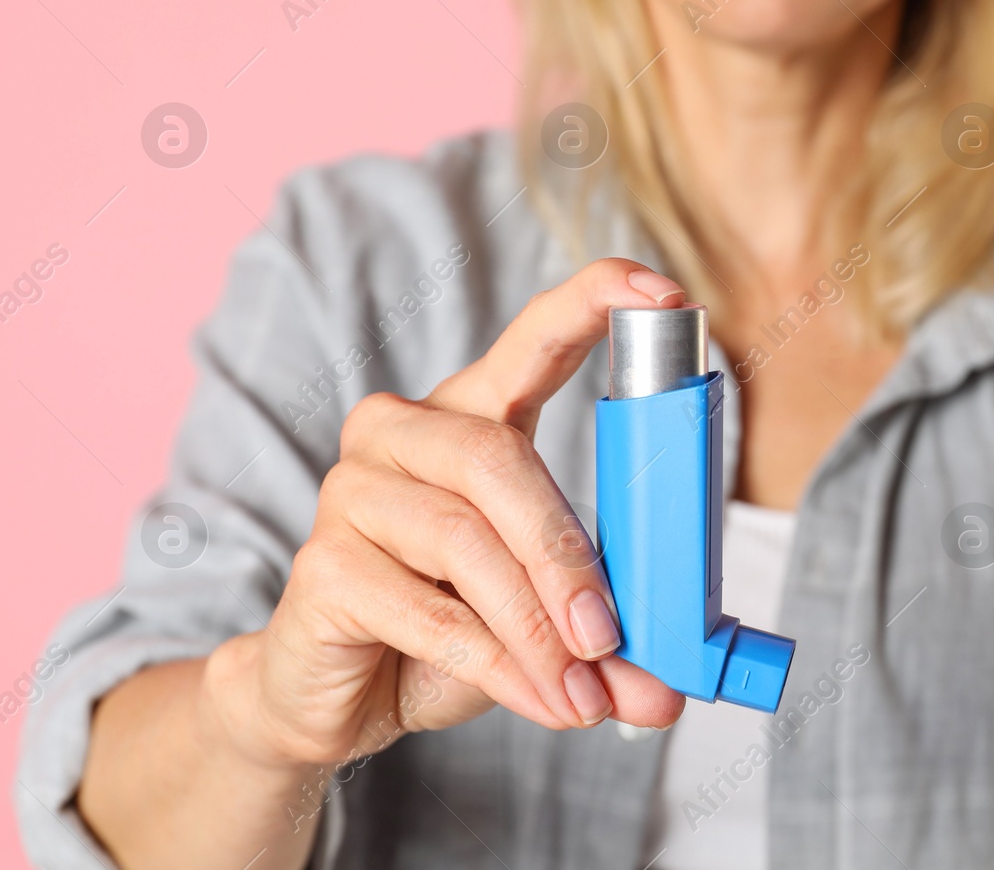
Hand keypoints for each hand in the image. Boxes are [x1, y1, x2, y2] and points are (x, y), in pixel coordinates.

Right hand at [202, 259, 690, 771]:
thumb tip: (671, 688)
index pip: (533, 338)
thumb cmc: (450, 628)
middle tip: (610, 637)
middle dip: (566, 554)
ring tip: (580, 692)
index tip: (663, 293)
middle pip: (498, 456)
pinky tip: (537, 699)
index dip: (594, 302)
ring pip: (464, 539)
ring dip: (536, 629)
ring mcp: (352, 491)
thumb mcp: (543, 624)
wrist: (336, 695)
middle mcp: (403, 432)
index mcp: (471, 416)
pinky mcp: (322, 566)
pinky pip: (427, 611)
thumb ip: (607, 643)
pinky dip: (496, 664)